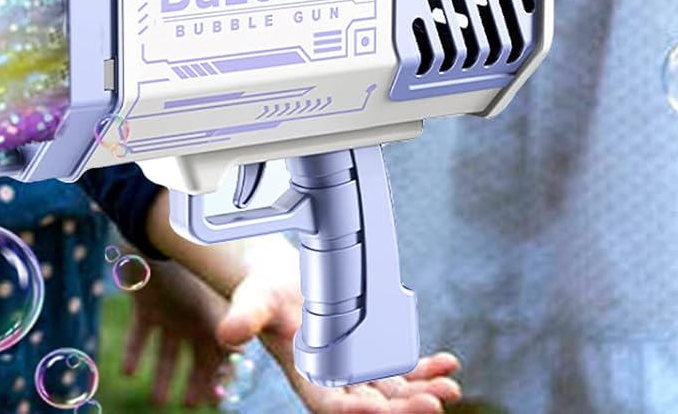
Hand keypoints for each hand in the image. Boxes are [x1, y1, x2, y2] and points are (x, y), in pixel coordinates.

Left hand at [119, 258, 233, 406]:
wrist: (161, 226)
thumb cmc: (193, 260)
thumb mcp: (213, 293)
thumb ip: (228, 322)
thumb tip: (239, 351)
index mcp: (216, 316)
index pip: (222, 355)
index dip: (219, 377)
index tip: (214, 400)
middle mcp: (194, 316)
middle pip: (195, 358)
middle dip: (193, 382)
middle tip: (187, 405)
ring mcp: (170, 311)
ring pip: (166, 353)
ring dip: (161, 376)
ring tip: (157, 399)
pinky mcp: (144, 304)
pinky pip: (138, 335)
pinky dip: (133, 353)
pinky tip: (127, 372)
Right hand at [216, 269, 461, 411]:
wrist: (279, 277)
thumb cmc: (264, 289)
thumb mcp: (253, 299)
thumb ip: (244, 317)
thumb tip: (227, 333)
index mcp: (305, 376)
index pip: (329, 405)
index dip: (352, 410)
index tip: (375, 409)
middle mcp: (334, 380)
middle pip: (371, 405)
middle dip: (401, 410)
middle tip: (431, 405)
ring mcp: (355, 369)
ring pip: (393, 392)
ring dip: (421, 393)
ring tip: (450, 390)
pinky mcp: (370, 352)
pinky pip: (401, 368)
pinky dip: (424, 368)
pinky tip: (448, 364)